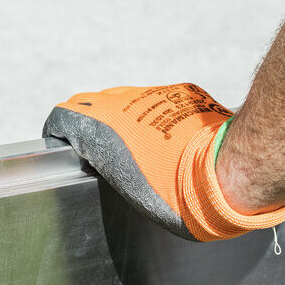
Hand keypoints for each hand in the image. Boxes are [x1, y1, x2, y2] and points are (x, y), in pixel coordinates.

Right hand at [43, 84, 284, 241]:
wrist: (224, 173)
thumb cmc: (175, 193)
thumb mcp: (127, 189)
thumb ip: (110, 165)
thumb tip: (112, 162)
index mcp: (100, 126)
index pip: (62, 116)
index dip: (60, 132)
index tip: (65, 146)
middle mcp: (122, 103)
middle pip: (91, 103)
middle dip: (91, 122)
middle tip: (100, 148)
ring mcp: (153, 93)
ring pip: (126, 99)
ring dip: (125, 117)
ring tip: (140, 145)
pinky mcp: (182, 92)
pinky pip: (159, 100)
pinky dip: (157, 115)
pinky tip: (171, 138)